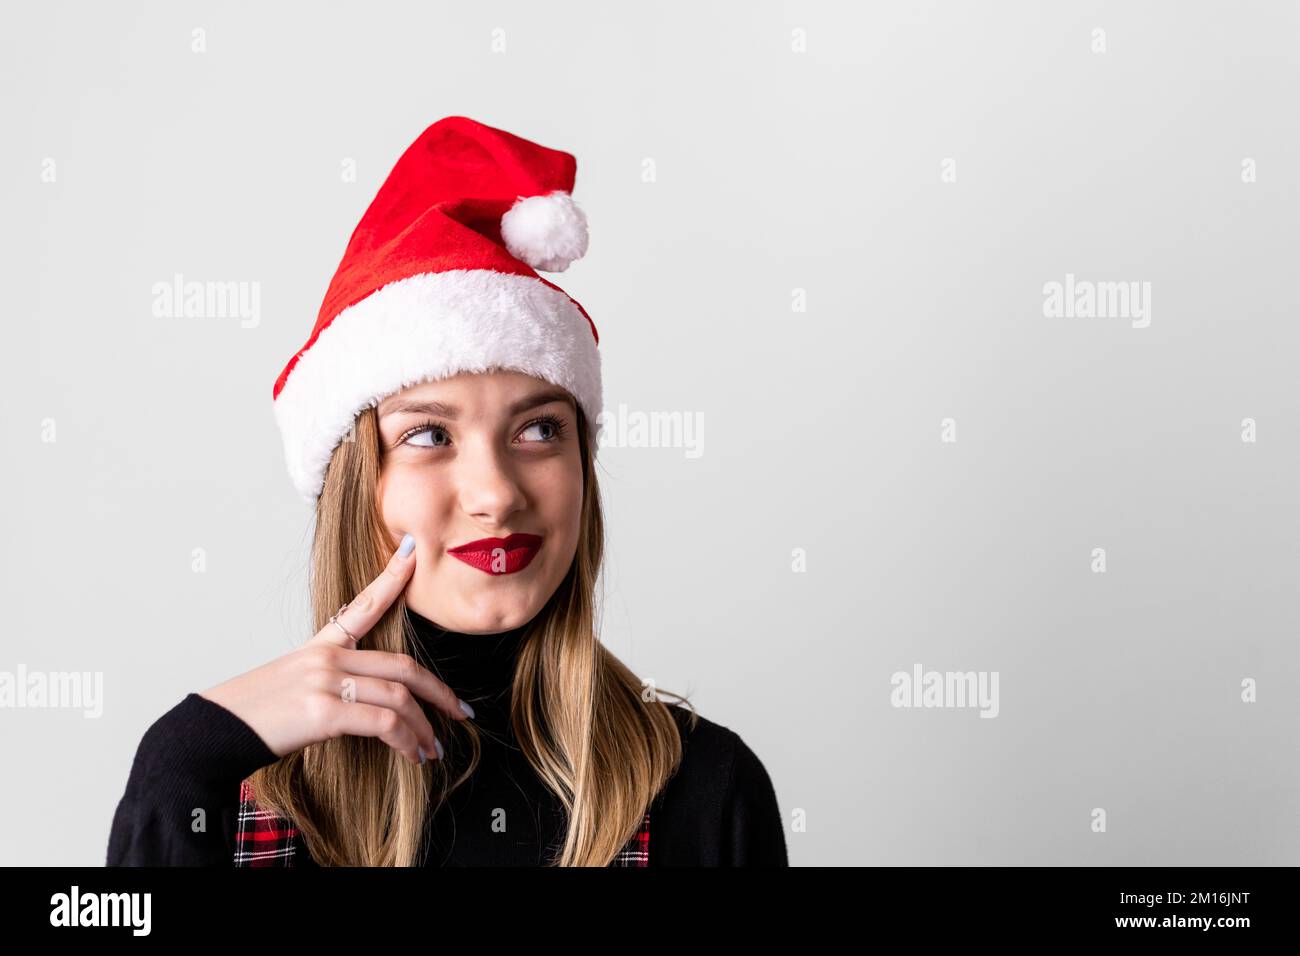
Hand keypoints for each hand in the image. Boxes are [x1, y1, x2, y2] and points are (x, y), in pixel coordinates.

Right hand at [199, 533, 467, 765]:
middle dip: (438, 691)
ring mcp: (325, 682)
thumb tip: (360, 702)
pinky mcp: (324, 711)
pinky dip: (406, 740)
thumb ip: (326, 685)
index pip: (363, 605)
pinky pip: (384, 722)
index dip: (392, 578)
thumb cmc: (250, 719)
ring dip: (423, 728)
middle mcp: (326, 658)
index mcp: (319, 648)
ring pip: (399, 697)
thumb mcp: (288, 690)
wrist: (209, 737)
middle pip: (401, 666)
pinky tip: (412, 755)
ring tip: (433, 749)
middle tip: (460, 711)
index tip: (413, 554)